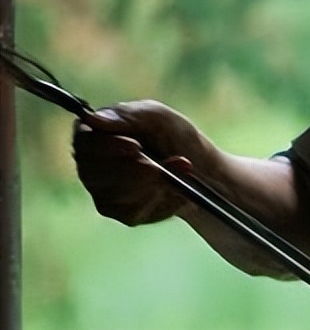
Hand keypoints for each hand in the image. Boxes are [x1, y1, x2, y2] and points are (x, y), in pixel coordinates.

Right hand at [71, 100, 211, 225]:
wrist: (202, 170)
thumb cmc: (174, 137)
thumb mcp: (158, 118)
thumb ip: (128, 116)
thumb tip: (91, 119)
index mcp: (94, 133)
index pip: (86, 142)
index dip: (108, 147)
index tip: (135, 147)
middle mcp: (91, 164)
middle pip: (95, 174)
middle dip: (134, 171)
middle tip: (160, 167)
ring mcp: (104, 191)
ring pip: (116, 195)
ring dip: (153, 185)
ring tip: (180, 172)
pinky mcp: (123, 213)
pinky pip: (133, 212)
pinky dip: (160, 202)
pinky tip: (175, 191)